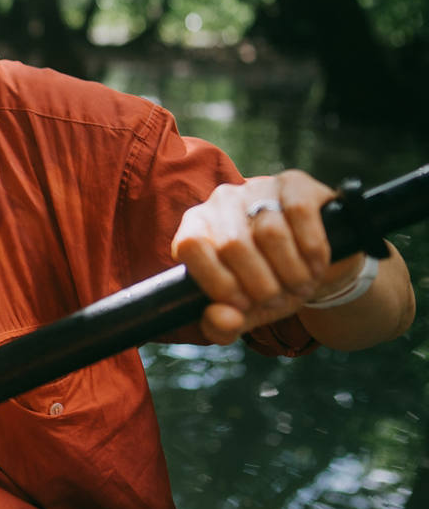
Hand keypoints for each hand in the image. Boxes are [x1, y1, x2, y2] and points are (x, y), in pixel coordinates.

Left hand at [171, 170, 360, 344]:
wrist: (313, 264)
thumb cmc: (268, 286)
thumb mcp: (243, 314)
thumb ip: (221, 326)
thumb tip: (220, 319)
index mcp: (196, 228)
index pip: (191, 246)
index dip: (217, 282)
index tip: (243, 305)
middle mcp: (220, 202)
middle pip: (234, 245)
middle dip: (261, 285)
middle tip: (278, 299)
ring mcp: (257, 187)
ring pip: (270, 232)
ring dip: (291, 271)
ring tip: (300, 286)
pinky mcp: (293, 182)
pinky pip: (300, 213)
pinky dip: (312, 249)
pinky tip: (316, 265)